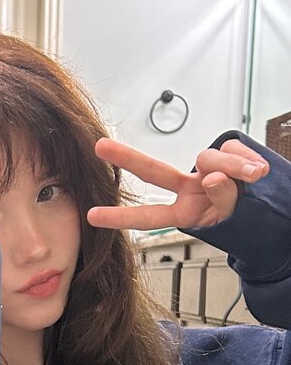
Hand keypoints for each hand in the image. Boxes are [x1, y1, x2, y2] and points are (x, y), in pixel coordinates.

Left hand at [86, 137, 269, 231]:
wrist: (272, 205)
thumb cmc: (248, 217)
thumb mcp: (231, 217)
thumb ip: (222, 198)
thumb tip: (212, 175)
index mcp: (184, 213)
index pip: (149, 216)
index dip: (121, 217)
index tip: (92, 215)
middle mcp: (188, 188)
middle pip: (154, 171)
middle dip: (128, 158)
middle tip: (100, 147)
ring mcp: (205, 170)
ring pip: (208, 159)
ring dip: (234, 169)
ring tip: (253, 178)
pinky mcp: (224, 156)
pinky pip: (232, 151)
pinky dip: (247, 161)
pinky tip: (256, 170)